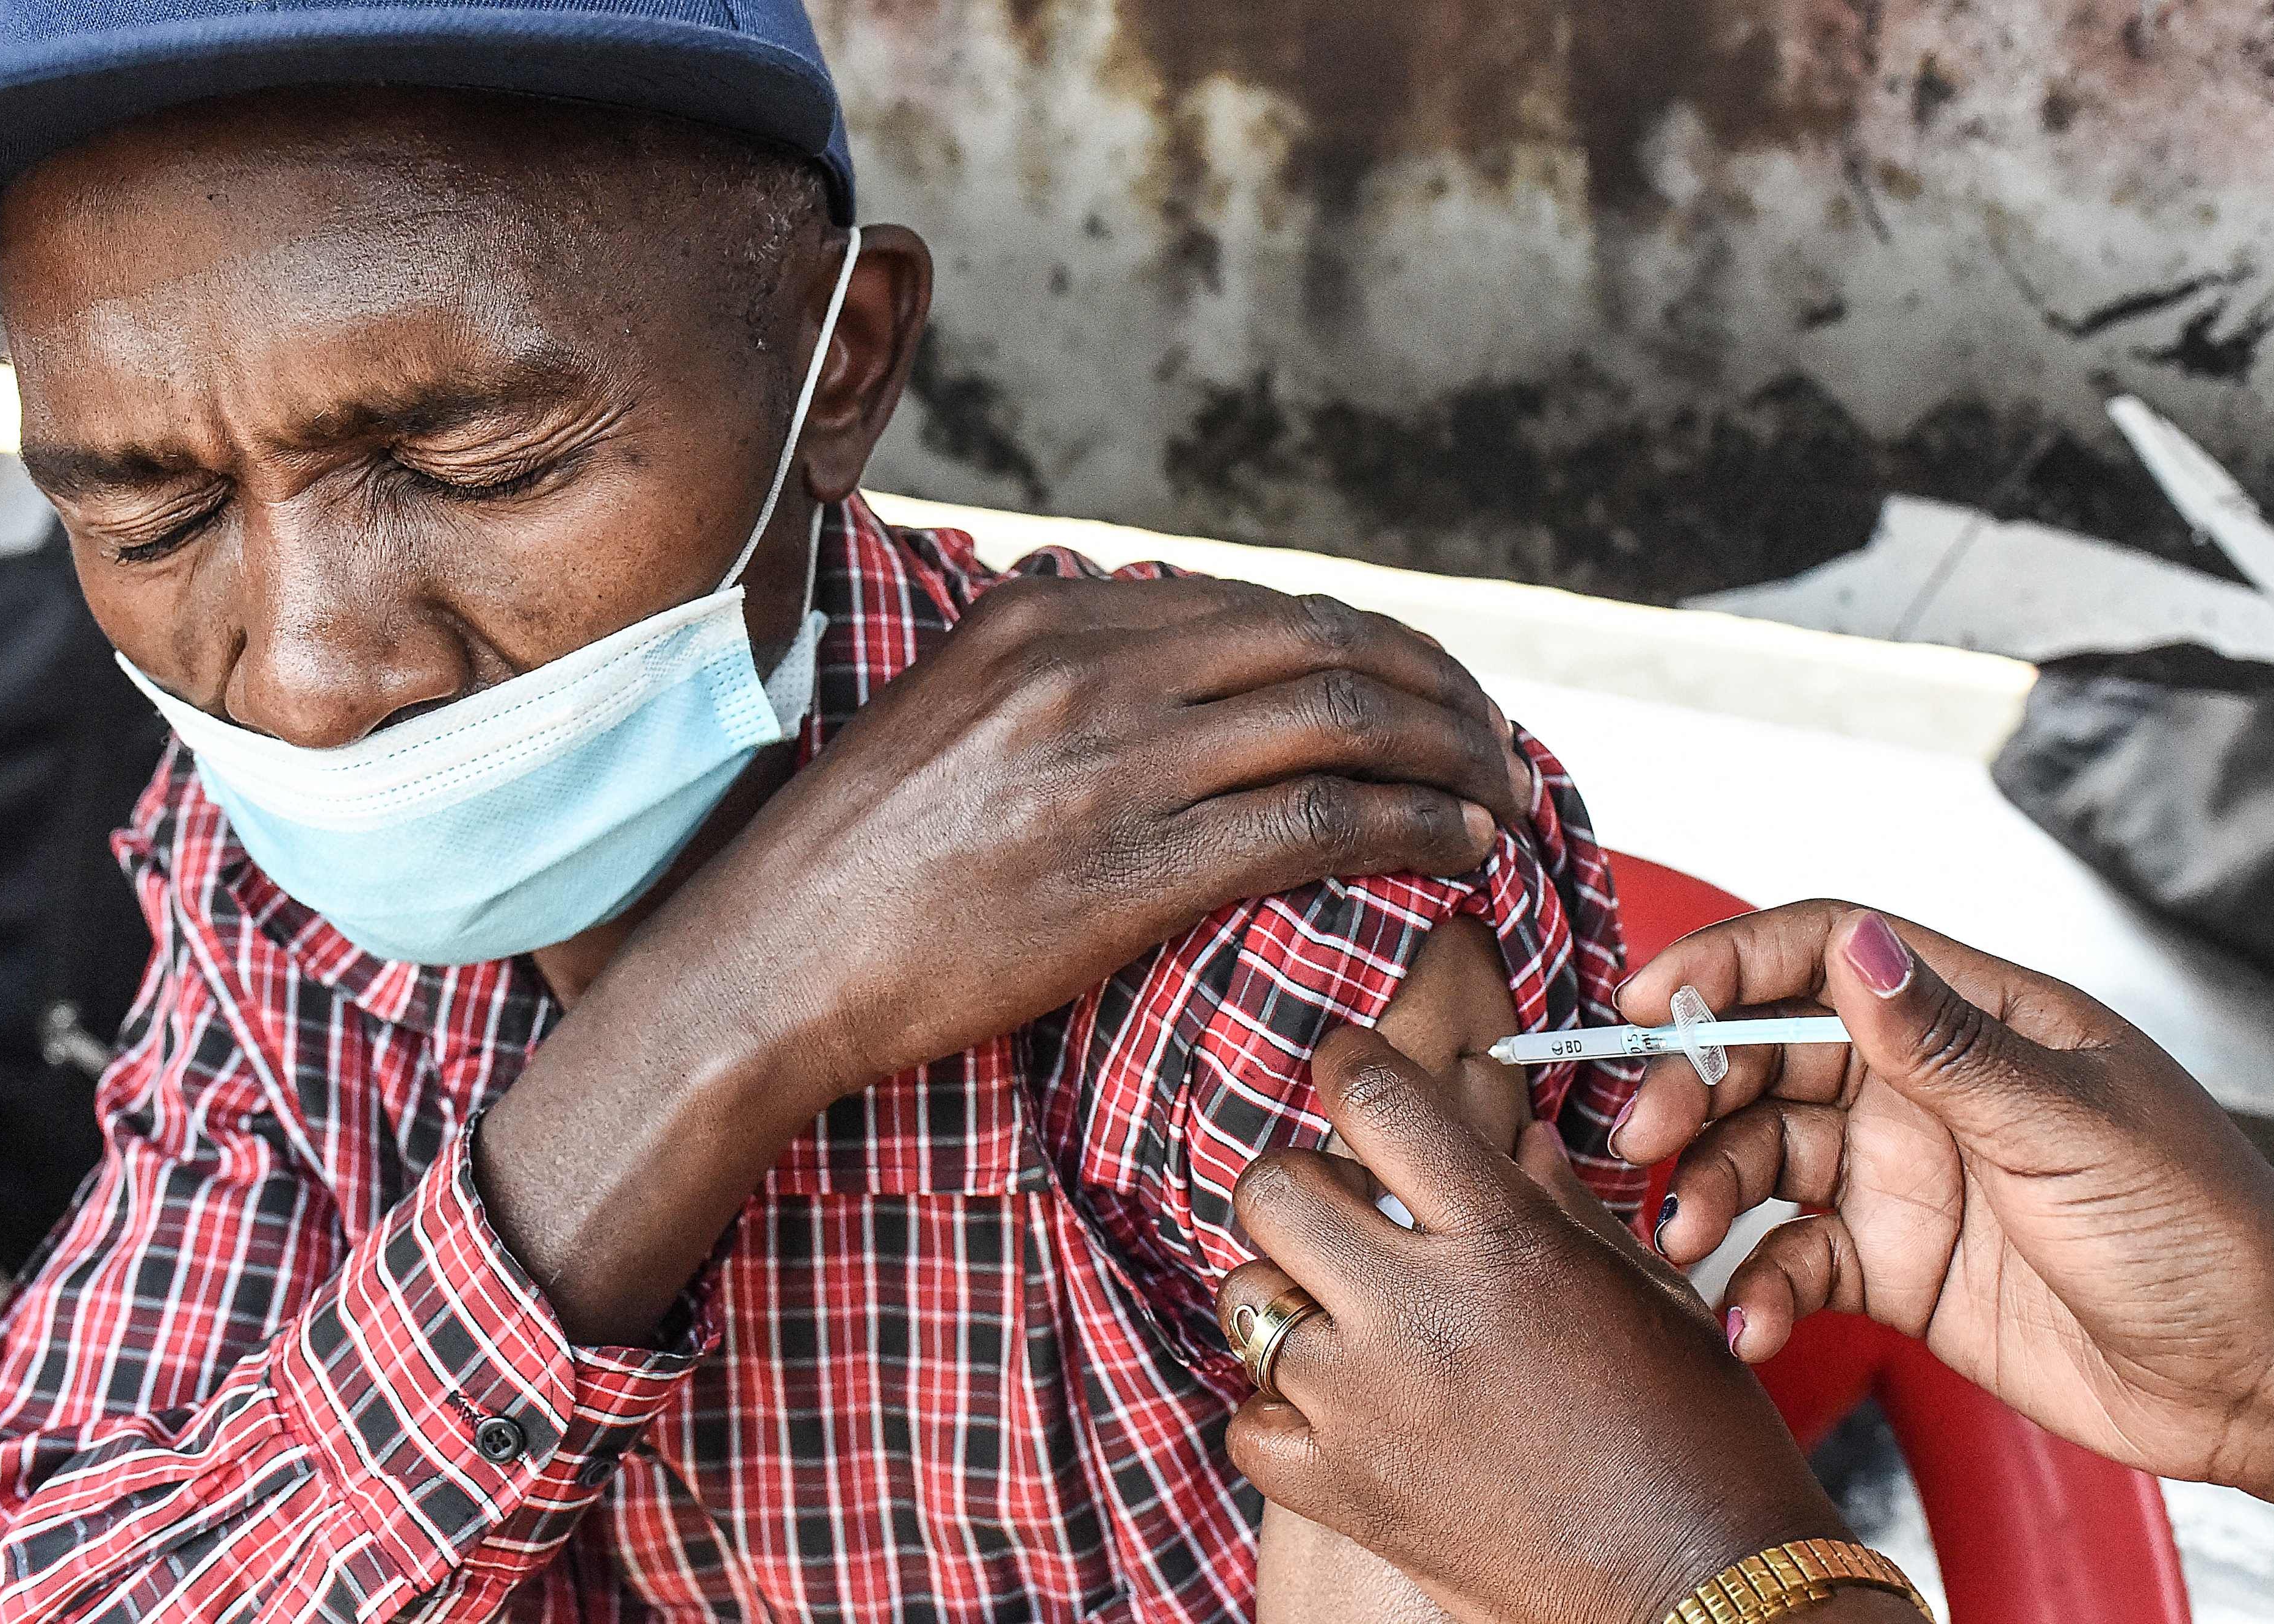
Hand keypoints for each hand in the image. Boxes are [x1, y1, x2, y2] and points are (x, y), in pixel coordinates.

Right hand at [481, 575, 1535, 1346]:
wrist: (770, 957)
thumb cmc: (858, 860)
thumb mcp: (955, 715)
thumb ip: (1064, 675)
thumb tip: (1176, 673)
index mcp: (1048, 615)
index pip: (1263, 607)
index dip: (1375, 645)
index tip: (1428, 691)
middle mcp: (1090, 665)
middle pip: (1324, 645)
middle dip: (1438, 690)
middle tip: (1495, 741)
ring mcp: (1113, 761)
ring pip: (1341, 721)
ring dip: (1449, 754)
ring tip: (1503, 794)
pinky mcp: (1129, 867)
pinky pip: (1317, 820)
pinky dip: (1414, 822)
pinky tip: (1463, 844)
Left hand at [1218, 1027, 1871, 1623]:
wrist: (1706, 1591)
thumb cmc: (1700, 1437)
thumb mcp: (1648, 1294)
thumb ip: (1561, 1204)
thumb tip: (1515, 1138)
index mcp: (1503, 1242)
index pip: (1376, 1098)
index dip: (1346, 1059)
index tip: (1344, 1058)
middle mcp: (1418, 1311)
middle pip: (1272, 1189)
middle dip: (1301, 1184)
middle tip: (1346, 1210)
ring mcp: (1364, 1406)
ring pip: (1246, 1301)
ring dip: (1286, 1297)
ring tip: (1346, 1320)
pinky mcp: (1342, 1492)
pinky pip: (1248, 1421)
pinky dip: (1278, 1412)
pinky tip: (1338, 1412)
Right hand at [1612, 901, 2273, 1527]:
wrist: (2257, 1383)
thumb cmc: (2205, 1234)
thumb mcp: (2072, 1127)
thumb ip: (1948, 1045)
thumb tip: (1855, 945)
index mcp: (1975, 1022)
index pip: (1825, 953)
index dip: (1729, 967)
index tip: (1649, 1004)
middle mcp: (1924, 1089)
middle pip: (1769, 1058)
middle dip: (1694, 1092)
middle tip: (1643, 1141)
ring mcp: (1902, 1178)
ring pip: (1763, 1160)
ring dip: (1709, 1193)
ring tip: (1686, 1239)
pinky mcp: (1892, 1269)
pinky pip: (1793, 1261)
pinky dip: (1757, 1289)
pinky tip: (1749, 1320)